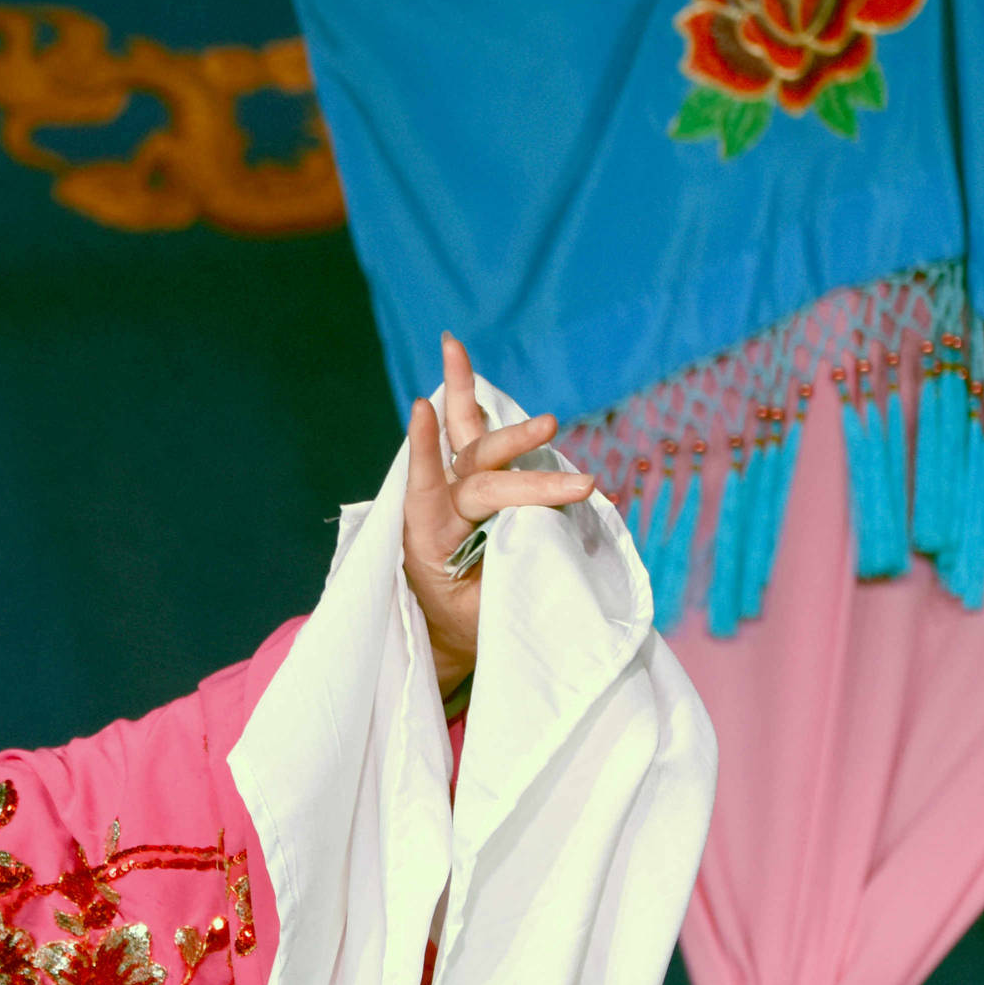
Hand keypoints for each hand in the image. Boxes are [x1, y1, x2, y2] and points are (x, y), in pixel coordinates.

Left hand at [403, 332, 596, 695]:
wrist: (454, 632)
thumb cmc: (475, 627)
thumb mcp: (491, 615)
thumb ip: (514, 576)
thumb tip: (552, 535)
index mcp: (430, 544)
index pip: (436, 494)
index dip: (427, 453)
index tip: (423, 410)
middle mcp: (439, 510)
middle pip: (476, 471)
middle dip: (518, 457)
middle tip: (560, 442)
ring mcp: (456, 491)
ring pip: (463, 437)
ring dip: (466, 395)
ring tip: (457, 352)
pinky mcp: (472, 481)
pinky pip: (469, 433)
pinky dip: (465, 397)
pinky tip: (451, 354)